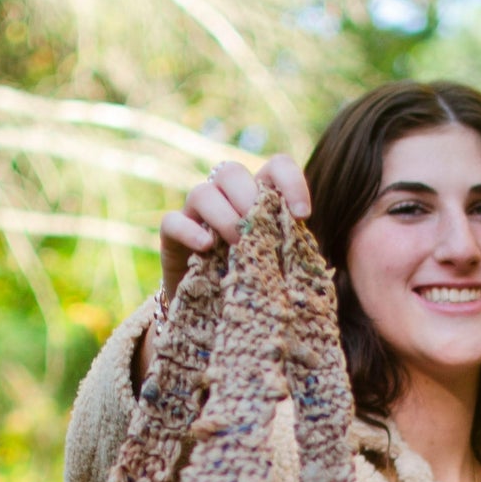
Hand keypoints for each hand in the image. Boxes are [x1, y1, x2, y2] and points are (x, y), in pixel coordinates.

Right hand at [159, 154, 310, 300]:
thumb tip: (308, 245)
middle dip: (248, 198)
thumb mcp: (277, 265)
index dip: (291, 181)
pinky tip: (206, 246)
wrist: (212, 314)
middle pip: (231, 172)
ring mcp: (195, 216)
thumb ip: (290, 247)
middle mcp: (224, 198)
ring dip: (224, 216)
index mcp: (256, 197)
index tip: (303, 216)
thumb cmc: (253, 283)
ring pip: (202, 193)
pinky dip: (189, 231)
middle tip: (260, 231)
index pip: (275, 167)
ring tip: (238, 245)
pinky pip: (173, 222)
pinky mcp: (172, 238)